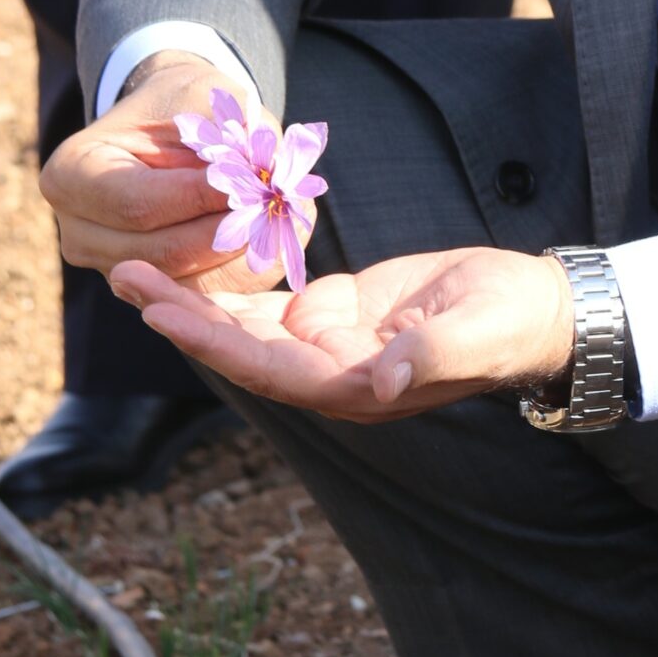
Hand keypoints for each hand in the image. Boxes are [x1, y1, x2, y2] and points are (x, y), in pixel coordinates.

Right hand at [39, 54, 293, 297]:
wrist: (167, 125)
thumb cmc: (181, 105)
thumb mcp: (204, 100)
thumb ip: (232, 140)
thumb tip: (274, 179)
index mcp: (72, 176)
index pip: (139, 204)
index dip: (201, 198)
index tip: (256, 181)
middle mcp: (79, 233)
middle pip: (163, 252)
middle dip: (230, 230)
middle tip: (282, 205)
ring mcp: (113, 268)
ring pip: (190, 283)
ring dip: (246, 253)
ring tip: (287, 215)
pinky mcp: (151, 291)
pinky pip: (206, 294)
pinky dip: (247, 269)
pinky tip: (278, 237)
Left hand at [107, 247, 574, 421]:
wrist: (534, 308)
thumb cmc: (512, 322)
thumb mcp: (477, 332)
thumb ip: (429, 357)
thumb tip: (379, 382)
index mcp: (358, 389)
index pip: (270, 369)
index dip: (215, 342)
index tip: (164, 312)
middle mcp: (331, 375)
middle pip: (241, 350)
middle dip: (181, 317)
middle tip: (124, 276)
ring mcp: (331, 346)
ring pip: (246, 329)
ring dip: (193, 303)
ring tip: (135, 270)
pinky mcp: (338, 314)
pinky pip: (270, 307)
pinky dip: (229, 289)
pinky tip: (188, 268)